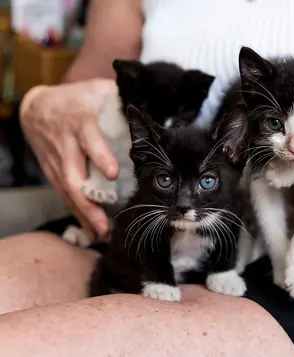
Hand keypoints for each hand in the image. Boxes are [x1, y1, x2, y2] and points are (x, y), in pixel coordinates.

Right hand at [20, 79, 118, 237]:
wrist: (36, 107)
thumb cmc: (77, 99)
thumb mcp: (98, 91)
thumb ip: (123, 98)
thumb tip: (154, 107)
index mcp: (81, 122)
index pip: (89, 140)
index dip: (100, 156)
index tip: (114, 173)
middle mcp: (67, 144)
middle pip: (74, 176)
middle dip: (89, 202)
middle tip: (105, 222)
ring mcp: (57, 161)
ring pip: (68, 190)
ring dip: (84, 213)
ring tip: (101, 233)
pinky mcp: (52, 172)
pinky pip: (64, 195)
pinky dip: (77, 212)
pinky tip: (91, 229)